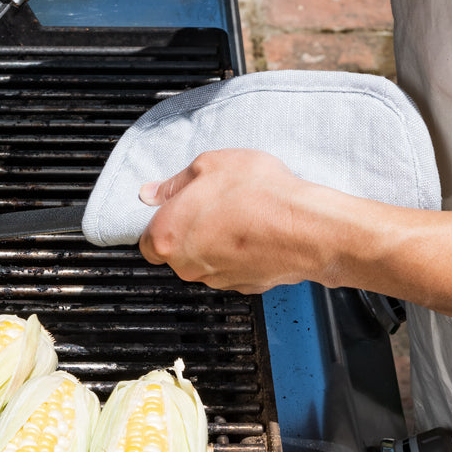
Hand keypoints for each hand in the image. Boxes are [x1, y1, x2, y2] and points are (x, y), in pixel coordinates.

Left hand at [137, 149, 346, 293]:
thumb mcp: (208, 165)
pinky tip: (255, 229)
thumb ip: (174, 182)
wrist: (306, 226)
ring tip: (239, 212)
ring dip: (216, 240)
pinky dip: (240, 251)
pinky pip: (232, 266)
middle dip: (190, 228)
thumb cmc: (257, 194)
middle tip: (212, 202)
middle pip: (176, 250)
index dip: (162, 220)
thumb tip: (153, 192)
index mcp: (166, 237)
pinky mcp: (245, 286)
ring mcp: (217, 279)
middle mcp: (187, 266)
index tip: (177, 206)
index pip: (145, 240)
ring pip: (205, 259)